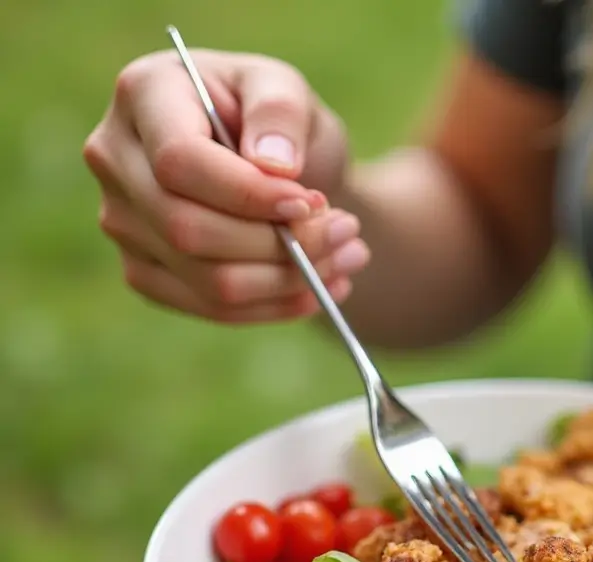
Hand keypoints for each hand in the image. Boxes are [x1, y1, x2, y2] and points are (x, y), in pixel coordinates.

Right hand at [83, 49, 367, 321]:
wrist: (278, 168)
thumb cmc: (276, 120)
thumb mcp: (288, 90)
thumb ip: (280, 112)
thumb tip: (274, 166)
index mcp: (143, 94)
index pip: (180, 162)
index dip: (249, 194)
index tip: (310, 202)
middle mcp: (115, 160)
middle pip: (189, 230)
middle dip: (281, 244)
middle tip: (346, 233)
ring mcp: (123, 223)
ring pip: (208, 281)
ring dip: (290, 280)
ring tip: (346, 256)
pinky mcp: (146, 273)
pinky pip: (213, 310)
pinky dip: (277, 306)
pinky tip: (322, 287)